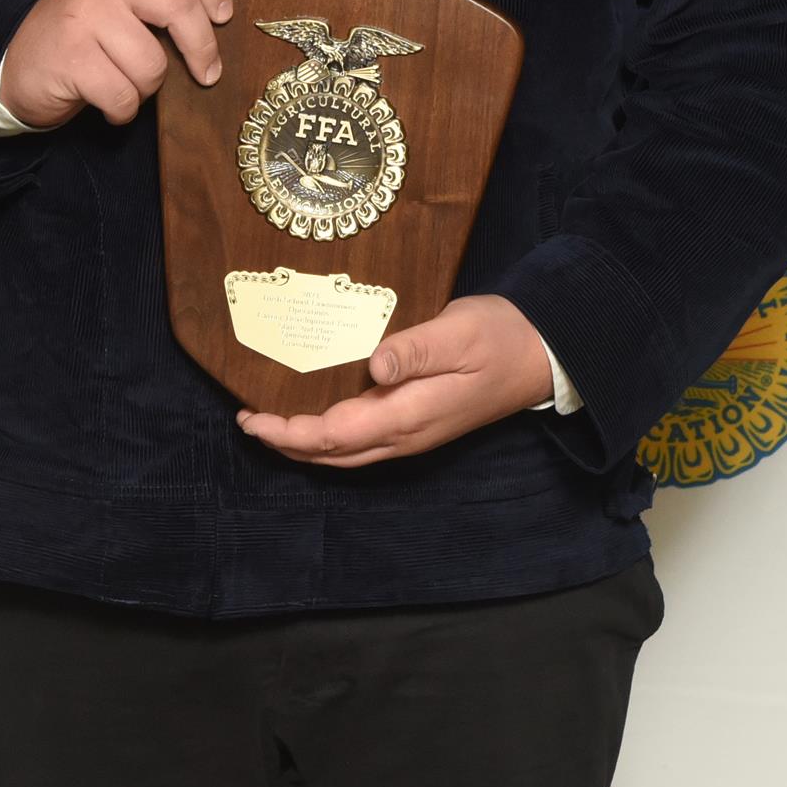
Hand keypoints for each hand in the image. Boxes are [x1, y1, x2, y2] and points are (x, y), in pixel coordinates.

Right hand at [0, 0, 233, 128]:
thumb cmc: (85, 34)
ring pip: (152, 63)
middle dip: (202, 49)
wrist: (15, 63)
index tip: (222, 16)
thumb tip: (220, 24)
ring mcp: (84, 15)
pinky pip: (124, 95)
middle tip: (207, 74)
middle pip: (180, 5)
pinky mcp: (71, 57)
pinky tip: (110, 102)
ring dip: (149, 88)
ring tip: (128, 83)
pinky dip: (124, 110)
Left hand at [237, 295, 552, 467]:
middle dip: (285, 443)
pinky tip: (314, 415)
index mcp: (408, 416)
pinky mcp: (416, 424)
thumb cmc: (498, 338)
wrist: (540, 355)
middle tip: (246, 421)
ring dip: (304, 444)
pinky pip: (361, 442)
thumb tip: (373, 367)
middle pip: (331, 452)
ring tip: (268, 423)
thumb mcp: (458, 333)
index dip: (287, 431)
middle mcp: (404, 435)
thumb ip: (415, 350)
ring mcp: (411, 435)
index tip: (251, 418)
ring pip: (345, 452)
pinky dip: (327, 436)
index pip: (333, 434)